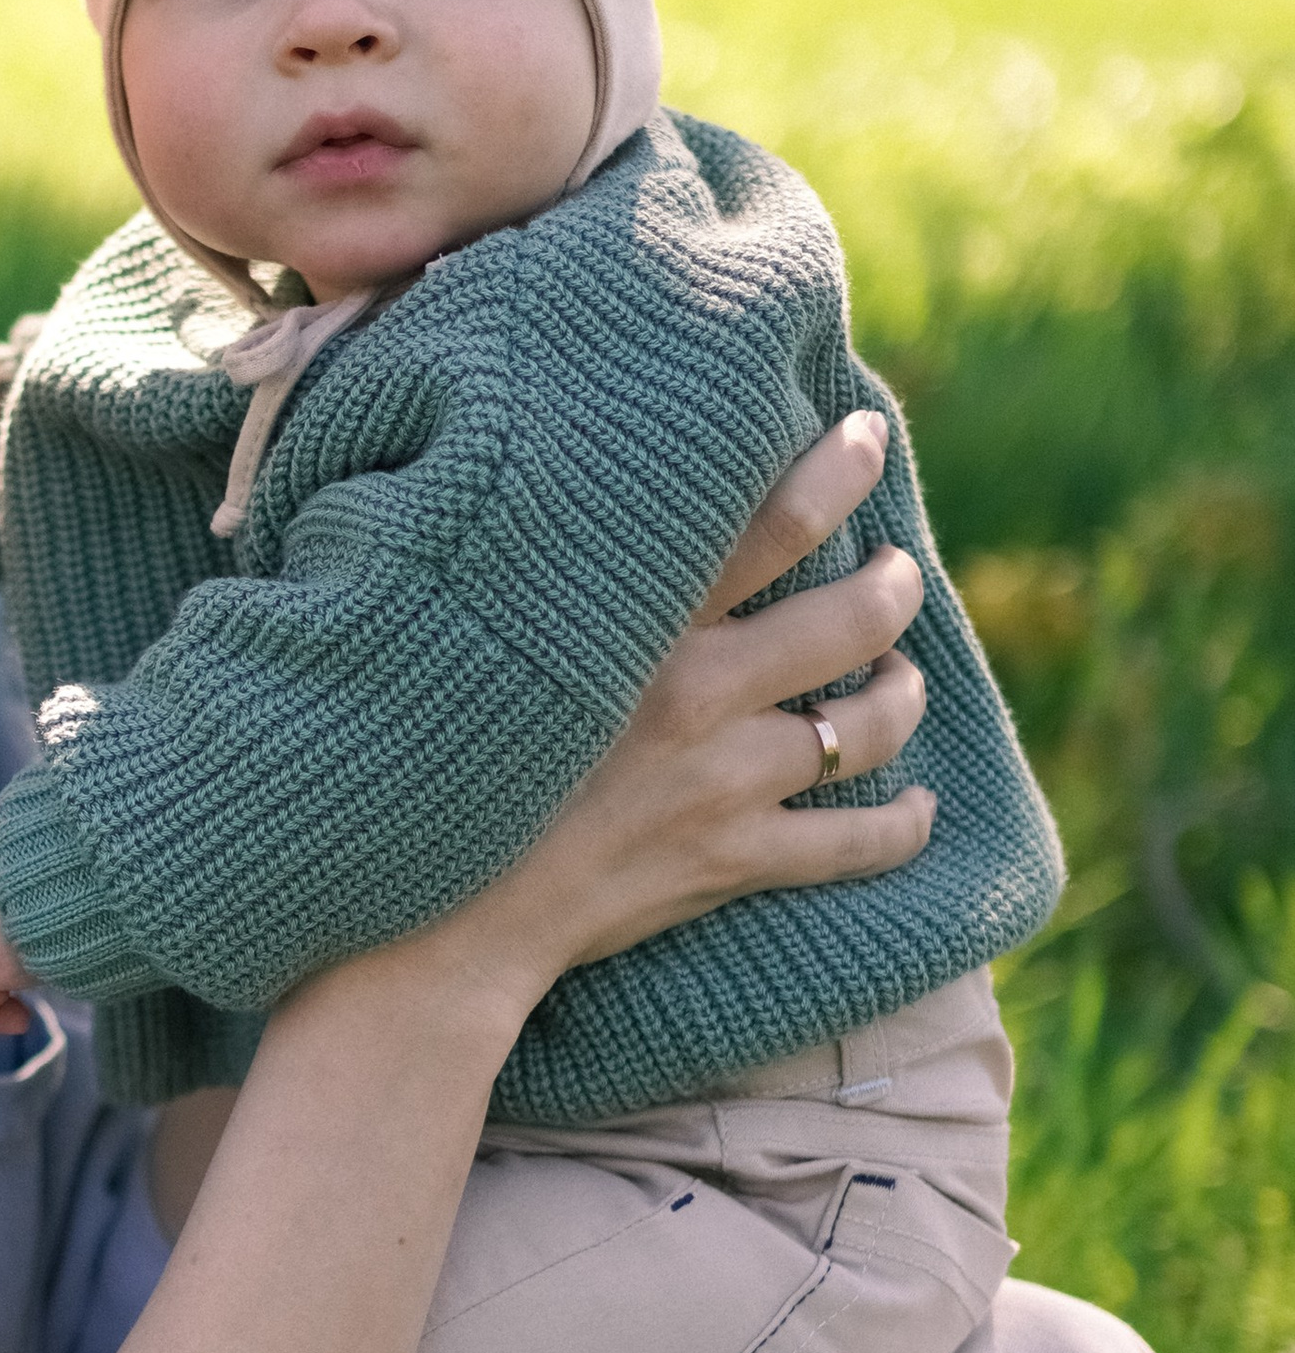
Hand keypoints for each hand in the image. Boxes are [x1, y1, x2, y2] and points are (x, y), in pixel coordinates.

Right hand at [439, 408, 932, 1024]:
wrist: (436, 915)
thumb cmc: (442, 759)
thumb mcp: (495, 639)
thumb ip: (560, 578)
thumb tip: (590, 513)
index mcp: (640, 623)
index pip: (773, 520)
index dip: (837, 468)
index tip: (864, 437)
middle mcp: (698, 691)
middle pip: (850, 616)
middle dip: (893, 585)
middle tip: (896, 573)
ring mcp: (725, 781)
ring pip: (867, 724)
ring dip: (901, 693)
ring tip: (901, 679)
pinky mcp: (732, 861)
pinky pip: (857, 842)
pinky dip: (902, 824)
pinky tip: (916, 808)